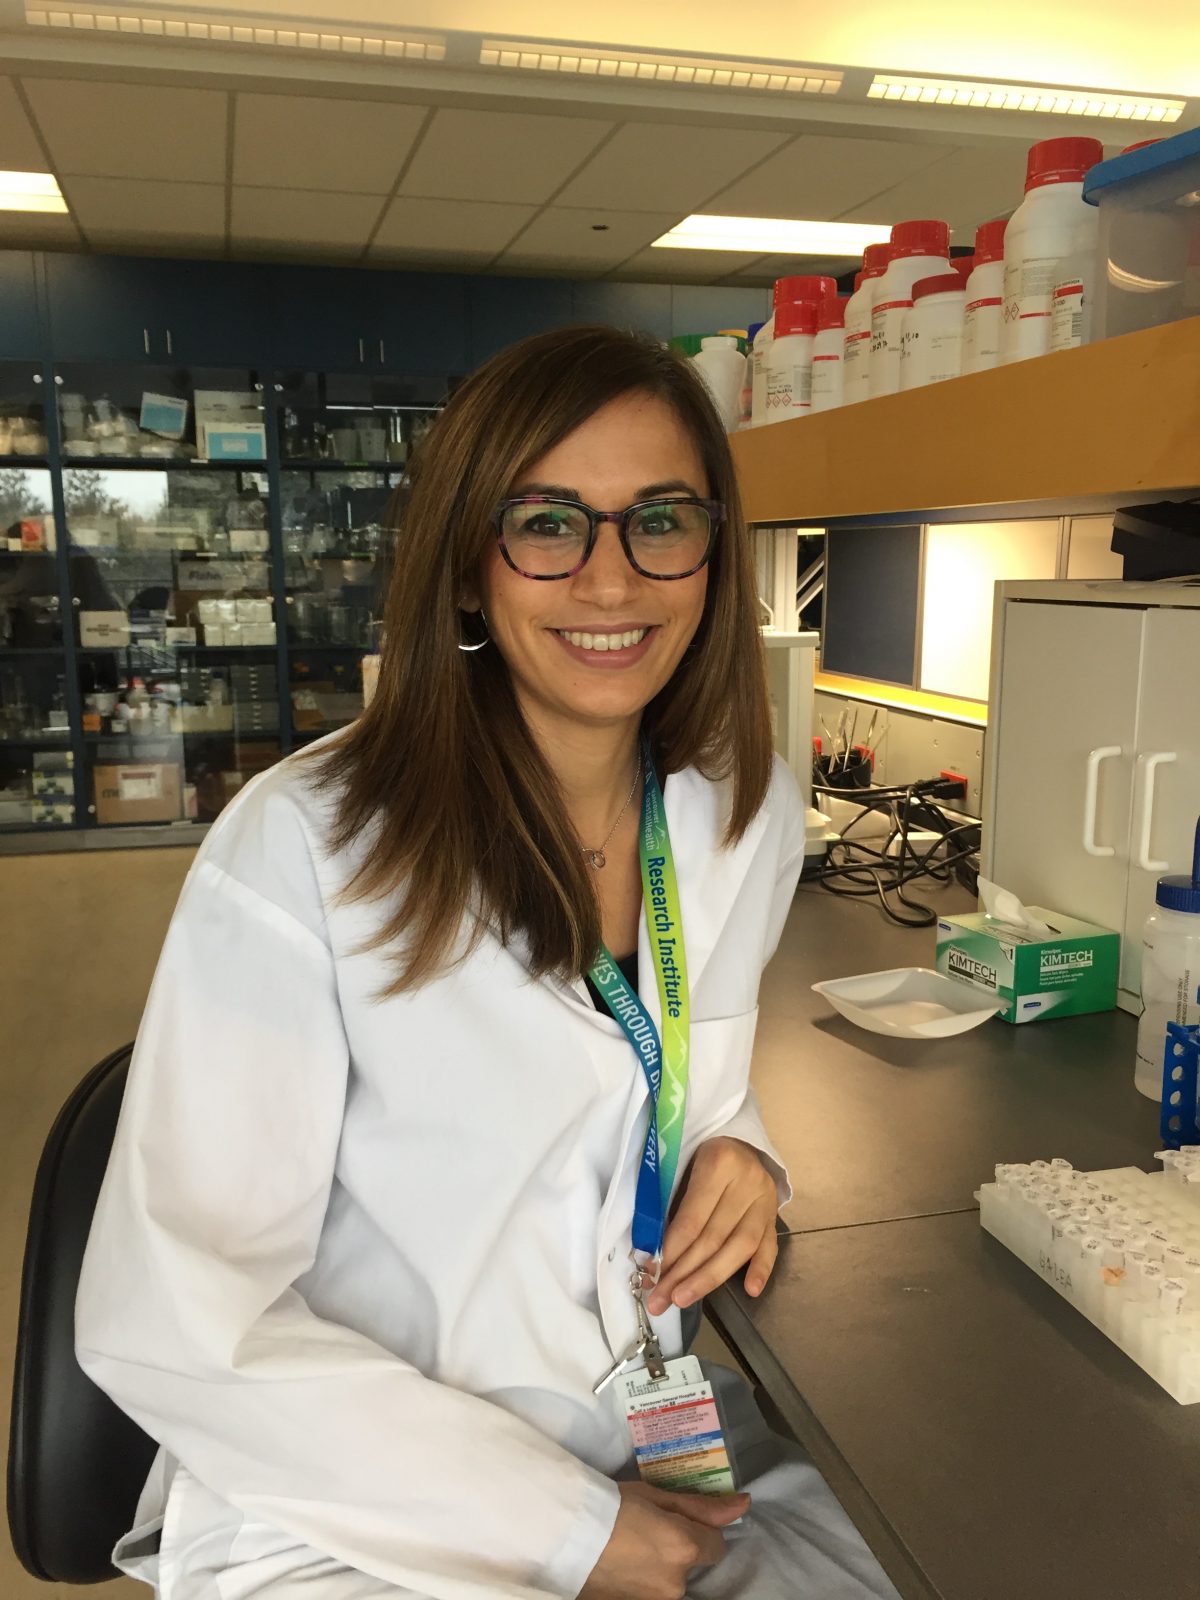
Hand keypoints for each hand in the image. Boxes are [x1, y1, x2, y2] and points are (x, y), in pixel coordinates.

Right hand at [580, 1481, 748, 1599]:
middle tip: (644, 1532)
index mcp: (684, 1548)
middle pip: (690, 1566)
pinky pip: (649, 1593)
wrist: (560, 1535)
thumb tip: (743, 1504)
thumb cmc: (608, 1506)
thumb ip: (700, 1506)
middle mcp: (675, 1583)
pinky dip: (640, 1582)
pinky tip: (620, 1566)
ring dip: (657, 1568)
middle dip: (675, 1551)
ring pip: (669, 1583)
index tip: (677, 1520)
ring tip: (627, 1549)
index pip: (717, 1546)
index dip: (700, 1530)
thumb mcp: (653, 1495)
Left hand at [646, 1138, 777, 1315]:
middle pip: (714, 1237)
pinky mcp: (774, 1214)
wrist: (738, 1140)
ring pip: (740, 1247)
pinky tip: (750, 1291)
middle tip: (660, 1300)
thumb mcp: (682, 1166)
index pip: (692, 1219)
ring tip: (684, 1300)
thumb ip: (671, 1205)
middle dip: (684, 1273)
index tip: (651, 1275)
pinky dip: (761, 1269)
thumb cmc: (700, 1154)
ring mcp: (764, 1200)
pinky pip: (770, 1245)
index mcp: (719, 1164)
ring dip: (710, 1279)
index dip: (671, 1250)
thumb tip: (650, 1255)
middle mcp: (746, 1183)